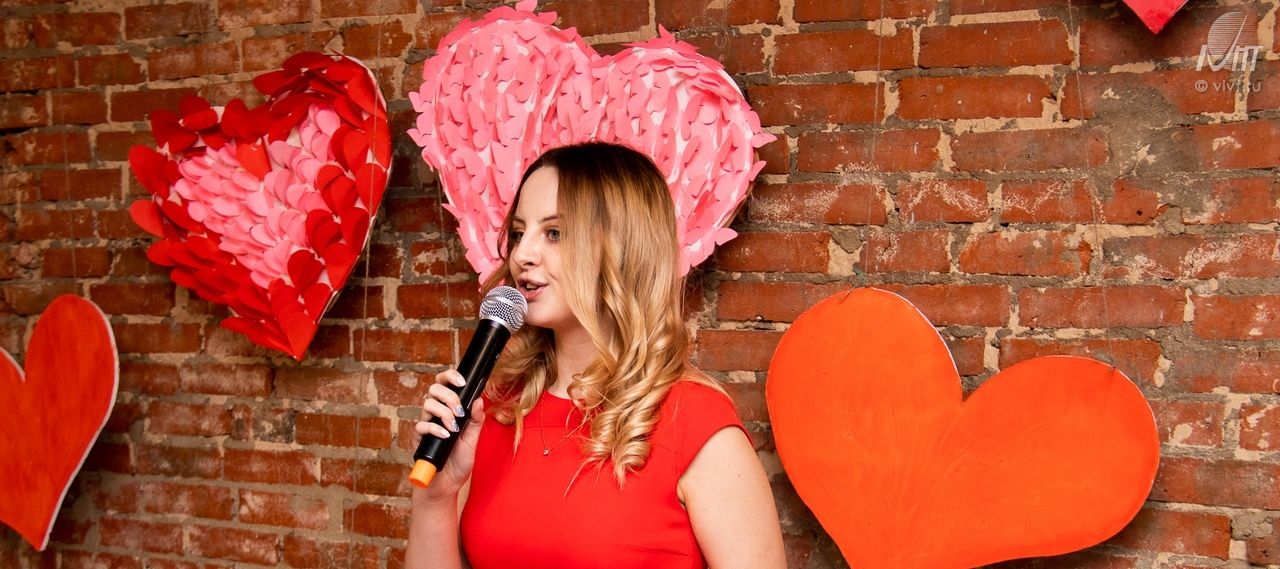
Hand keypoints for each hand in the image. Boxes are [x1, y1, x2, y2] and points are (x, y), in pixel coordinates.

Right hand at [415, 369, 485, 500]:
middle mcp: (436, 414)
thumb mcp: (473, 440)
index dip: (450, 376)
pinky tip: (445, 436)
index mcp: (449, 410)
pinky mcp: (418, 438)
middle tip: (459, 411)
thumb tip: (479, 400)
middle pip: (434, 389)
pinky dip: (435, 428)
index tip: (462, 382)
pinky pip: (421, 425)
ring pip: (427, 404)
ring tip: (453, 428)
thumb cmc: (459, 462)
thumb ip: (476, 420)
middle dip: (449, 396)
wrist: (447, 485)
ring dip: (443, 413)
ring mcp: (426, 425)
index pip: (444, 384)